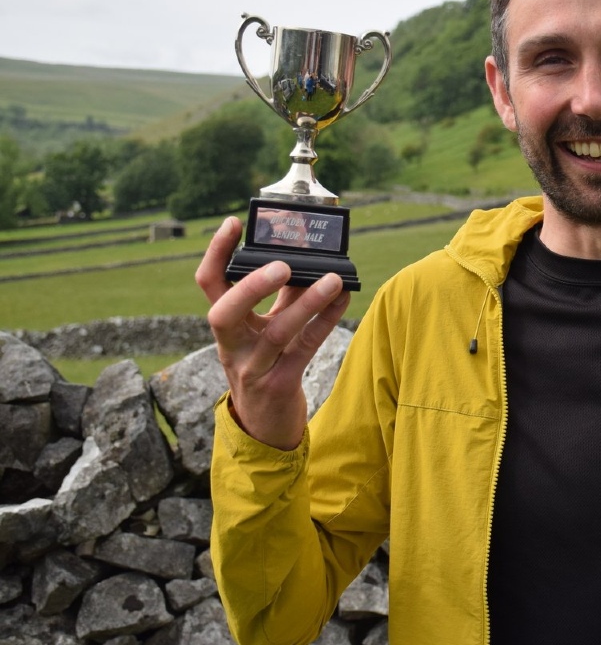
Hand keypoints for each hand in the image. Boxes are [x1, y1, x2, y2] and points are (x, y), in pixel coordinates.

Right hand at [194, 217, 349, 449]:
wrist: (265, 426)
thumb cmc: (267, 366)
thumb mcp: (266, 328)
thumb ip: (281, 297)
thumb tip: (305, 257)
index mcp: (226, 326)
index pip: (209, 284)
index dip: (216, 253)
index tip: (232, 223)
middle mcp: (232, 346)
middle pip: (224, 312)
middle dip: (250, 285)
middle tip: (281, 264)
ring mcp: (253, 368)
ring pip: (275, 332)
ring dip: (306, 303)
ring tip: (333, 279)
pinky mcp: (280, 385)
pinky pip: (305, 349)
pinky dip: (325, 322)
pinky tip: (343, 300)